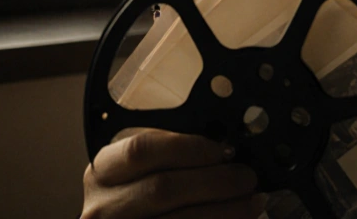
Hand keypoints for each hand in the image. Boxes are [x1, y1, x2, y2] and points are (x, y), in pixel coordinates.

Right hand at [81, 129, 267, 218]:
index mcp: (103, 173)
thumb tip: (226, 146)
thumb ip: (174, 153)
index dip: (188, 147)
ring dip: (225, 211)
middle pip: (163, 188)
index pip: (141, 150)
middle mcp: (103, 208)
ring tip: (253, 201)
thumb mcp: (144, 169)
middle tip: (247, 177)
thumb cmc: (142, 196)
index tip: (223, 150)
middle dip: (215, 181)